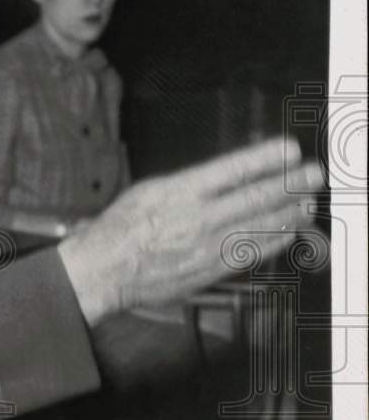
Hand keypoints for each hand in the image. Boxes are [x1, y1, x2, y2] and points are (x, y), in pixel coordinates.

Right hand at [58, 137, 323, 324]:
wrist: (105, 269)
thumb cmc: (120, 229)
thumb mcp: (147, 191)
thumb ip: (185, 185)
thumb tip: (220, 178)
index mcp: (179, 191)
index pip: (232, 169)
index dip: (265, 158)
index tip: (289, 149)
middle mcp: (198, 217)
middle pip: (255, 197)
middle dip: (290, 184)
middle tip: (314, 174)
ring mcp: (207, 245)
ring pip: (259, 225)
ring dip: (289, 211)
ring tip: (308, 201)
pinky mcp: (210, 269)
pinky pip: (251, 253)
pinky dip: (274, 241)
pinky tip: (288, 232)